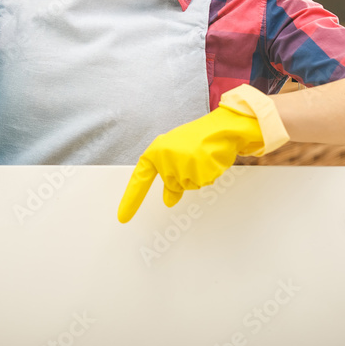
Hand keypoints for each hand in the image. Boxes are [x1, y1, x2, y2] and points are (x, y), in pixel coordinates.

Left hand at [117, 85, 289, 222]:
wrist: (221, 128)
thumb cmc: (197, 138)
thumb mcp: (176, 154)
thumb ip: (168, 176)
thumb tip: (168, 201)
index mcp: (156, 152)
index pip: (140, 178)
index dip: (131, 199)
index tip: (123, 217)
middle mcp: (165, 159)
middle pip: (172, 184)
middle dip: (185, 175)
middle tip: (194, 155)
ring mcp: (182, 165)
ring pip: (188, 185)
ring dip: (198, 175)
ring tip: (203, 155)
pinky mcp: (199, 171)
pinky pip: (202, 183)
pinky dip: (209, 174)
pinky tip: (211, 159)